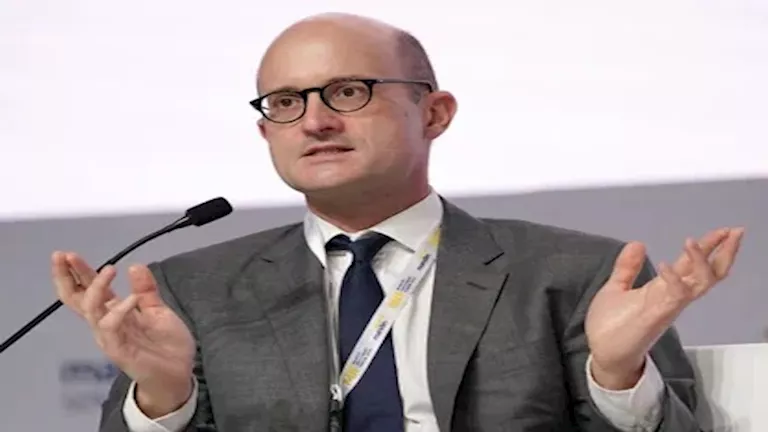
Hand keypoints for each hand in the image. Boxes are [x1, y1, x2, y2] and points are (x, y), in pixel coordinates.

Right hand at [52, 252, 194, 416]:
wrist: (178, 374)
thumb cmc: (166, 345)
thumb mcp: (158, 311)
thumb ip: (146, 290)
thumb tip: (135, 265)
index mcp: (114, 313)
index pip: (89, 289)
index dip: (78, 273)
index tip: (68, 254)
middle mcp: (106, 324)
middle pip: (78, 299)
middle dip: (67, 277)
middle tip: (63, 256)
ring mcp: (110, 338)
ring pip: (92, 310)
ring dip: (97, 288)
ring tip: (109, 269)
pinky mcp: (119, 351)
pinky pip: (112, 328)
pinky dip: (119, 311)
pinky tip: (131, 298)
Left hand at [585, 227, 743, 389]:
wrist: (602, 354)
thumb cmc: (611, 326)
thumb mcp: (617, 288)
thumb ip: (628, 268)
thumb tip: (638, 243)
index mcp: (664, 288)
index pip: (692, 264)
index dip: (708, 247)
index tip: (725, 230)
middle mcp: (672, 297)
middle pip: (708, 273)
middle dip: (723, 253)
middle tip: (735, 231)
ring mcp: (667, 307)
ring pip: (699, 284)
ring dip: (700, 261)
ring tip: (693, 240)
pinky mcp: (657, 317)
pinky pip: (674, 297)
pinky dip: (674, 280)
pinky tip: (665, 265)